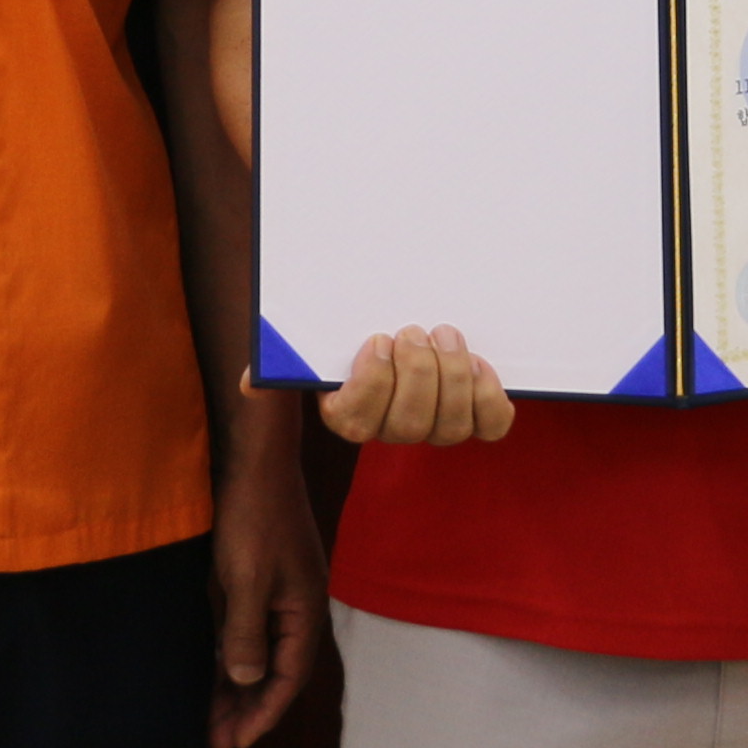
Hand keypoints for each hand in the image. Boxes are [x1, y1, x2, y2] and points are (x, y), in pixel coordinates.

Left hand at [205, 389, 327, 747]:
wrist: (254, 460)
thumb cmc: (254, 519)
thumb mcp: (246, 580)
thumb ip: (247, 633)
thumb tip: (247, 678)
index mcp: (304, 611)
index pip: (288, 677)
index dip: (263, 712)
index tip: (236, 743)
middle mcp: (296, 606)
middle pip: (275, 670)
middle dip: (248, 707)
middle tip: (218, 741)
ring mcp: (279, 591)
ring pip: (259, 651)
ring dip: (238, 684)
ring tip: (211, 716)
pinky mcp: (259, 577)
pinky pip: (248, 629)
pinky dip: (232, 653)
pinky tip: (213, 670)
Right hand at [319, 325, 517, 447]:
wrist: (399, 319)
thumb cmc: (355, 323)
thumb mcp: (324, 329)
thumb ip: (300, 341)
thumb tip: (258, 374)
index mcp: (347, 412)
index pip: (356, 421)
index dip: (371, 383)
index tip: (377, 339)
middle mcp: (391, 428)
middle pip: (407, 425)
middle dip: (416, 374)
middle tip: (414, 331)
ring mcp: (434, 426)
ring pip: (450, 428)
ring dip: (453, 377)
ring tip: (445, 334)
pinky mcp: (472, 416)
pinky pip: (489, 426)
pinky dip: (488, 396)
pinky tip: (479, 362)